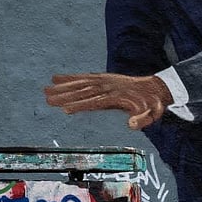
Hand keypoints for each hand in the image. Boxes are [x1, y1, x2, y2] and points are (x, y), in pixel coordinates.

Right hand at [44, 73, 172, 129]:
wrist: (156, 87)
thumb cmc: (153, 103)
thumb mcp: (154, 113)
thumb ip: (144, 119)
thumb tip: (132, 125)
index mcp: (119, 97)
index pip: (96, 102)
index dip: (82, 105)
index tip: (65, 109)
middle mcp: (110, 87)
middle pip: (84, 91)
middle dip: (65, 95)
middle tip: (47, 99)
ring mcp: (106, 80)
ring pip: (81, 83)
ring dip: (63, 86)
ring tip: (46, 90)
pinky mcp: (104, 77)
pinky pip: (85, 76)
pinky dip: (70, 77)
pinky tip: (56, 78)